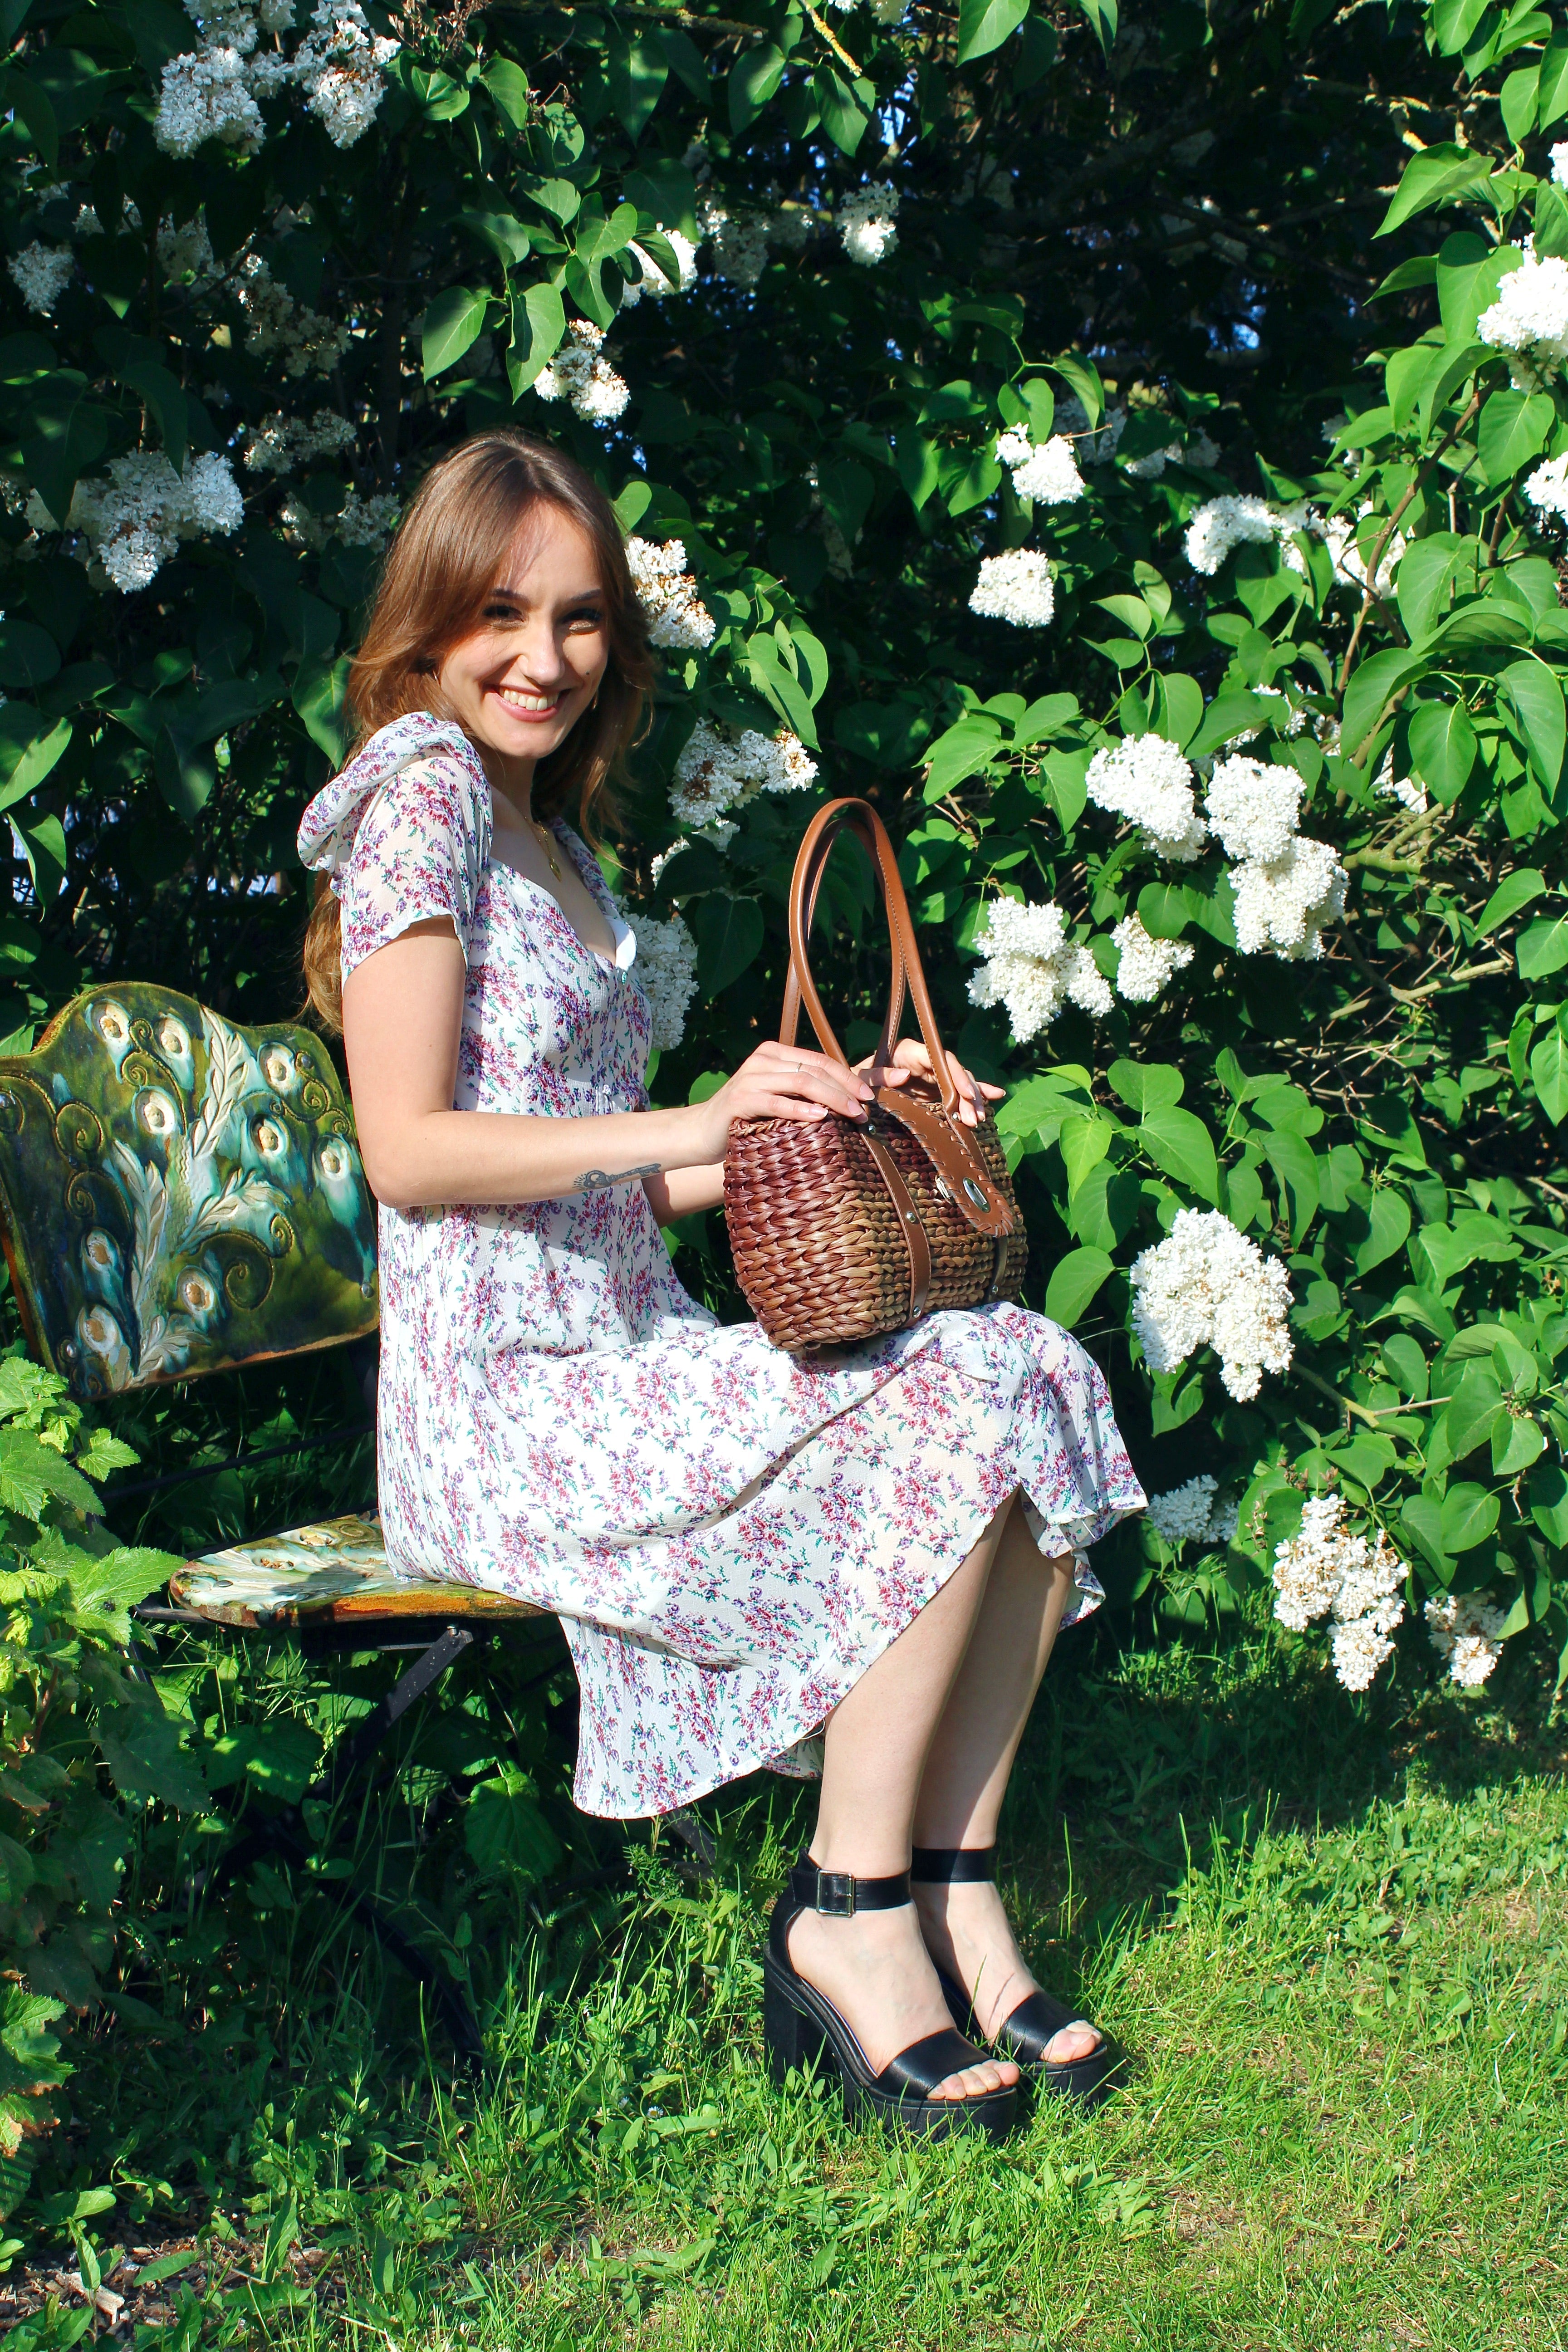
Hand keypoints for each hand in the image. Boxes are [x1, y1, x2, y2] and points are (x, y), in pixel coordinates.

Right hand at [693, 1040, 874, 1161]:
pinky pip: (776, 1102)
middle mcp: (763, 1059)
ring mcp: (750, 1077)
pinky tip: (820, 1117)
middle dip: (845, 1089)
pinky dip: (800, 1110)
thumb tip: (850, 1100)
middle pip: (814, 1069)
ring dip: (831, 1099)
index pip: (820, 1060)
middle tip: (866, 1110)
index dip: (849, 1075)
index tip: (872, 1095)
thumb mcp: (779, 1099)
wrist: (702, 1132)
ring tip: (852, 1114)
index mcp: (775, 1053)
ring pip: (800, 1082)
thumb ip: (804, 1093)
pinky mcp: (740, 1099)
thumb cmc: (748, 1119)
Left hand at [855, 1036, 1004, 1129]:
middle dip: (968, 1094)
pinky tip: (996, 1095)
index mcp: (909, 1051)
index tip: (966, 1095)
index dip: (956, 1075)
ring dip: (973, 1100)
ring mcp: (931, 1074)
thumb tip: (904, 1075)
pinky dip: (977, 1093)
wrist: (852, 1091)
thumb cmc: (854, 1082)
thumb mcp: (861, 1077)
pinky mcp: (935, 1089)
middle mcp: (925, 1059)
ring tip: (979, 1119)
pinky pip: (959, 1090)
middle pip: (954, 1072)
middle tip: (974, 1118)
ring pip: (960, 1083)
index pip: (940, 1058)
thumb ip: (879, 1076)